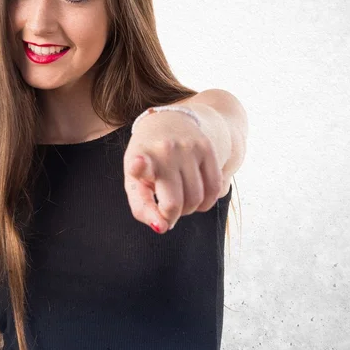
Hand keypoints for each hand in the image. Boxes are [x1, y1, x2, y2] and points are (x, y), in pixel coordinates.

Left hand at [123, 111, 223, 232]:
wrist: (165, 121)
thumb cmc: (146, 161)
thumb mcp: (134, 181)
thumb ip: (142, 209)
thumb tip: (161, 228)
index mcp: (140, 158)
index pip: (141, 165)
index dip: (140, 167)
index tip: (138, 163)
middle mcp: (165, 151)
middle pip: (175, 203)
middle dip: (172, 216)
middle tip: (166, 209)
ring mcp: (188, 148)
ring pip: (197, 199)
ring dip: (189, 209)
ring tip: (180, 199)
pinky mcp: (207, 147)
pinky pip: (215, 188)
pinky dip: (206, 202)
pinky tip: (196, 197)